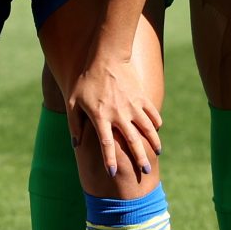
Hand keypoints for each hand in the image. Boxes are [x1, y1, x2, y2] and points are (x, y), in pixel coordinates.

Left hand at [62, 44, 161, 182]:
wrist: (107, 56)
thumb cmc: (86, 79)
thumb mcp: (73, 102)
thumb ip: (75, 124)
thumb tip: (76, 144)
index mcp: (101, 117)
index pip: (107, 144)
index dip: (110, 159)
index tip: (113, 173)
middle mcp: (119, 114)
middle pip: (132, 141)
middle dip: (139, 158)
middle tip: (145, 172)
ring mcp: (133, 105)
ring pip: (147, 129)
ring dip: (153, 142)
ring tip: (157, 152)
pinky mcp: (142, 97)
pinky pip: (152, 113)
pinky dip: (156, 123)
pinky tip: (157, 130)